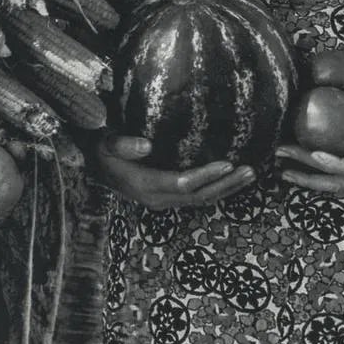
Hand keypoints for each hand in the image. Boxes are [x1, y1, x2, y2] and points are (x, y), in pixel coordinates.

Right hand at [95, 133, 255, 209]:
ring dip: (226, 189)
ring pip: (200, 200)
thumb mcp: (106, 143)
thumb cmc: (100, 149)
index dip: (206, 175)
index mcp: (145, 185)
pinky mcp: (167, 197)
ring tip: (249, 175)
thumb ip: (123, 145)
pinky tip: (230, 178)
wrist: (93, 165)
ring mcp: (163, 200)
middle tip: (250, 170)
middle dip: (226, 185)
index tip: (228, 162)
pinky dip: (216, 188)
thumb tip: (147, 145)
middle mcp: (157, 198)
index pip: (182, 184)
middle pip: (198, 196)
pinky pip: (195, 197)